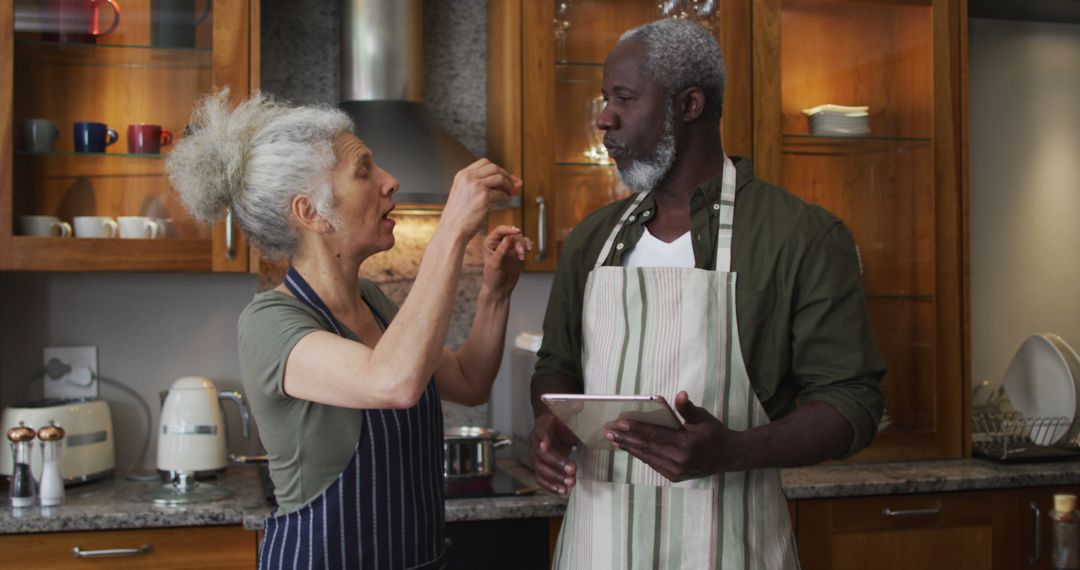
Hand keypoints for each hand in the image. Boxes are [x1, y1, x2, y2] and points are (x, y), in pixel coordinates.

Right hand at [439, 159, 520, 241]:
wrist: (452, 229)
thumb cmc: (459, 215)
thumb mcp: (464, 194)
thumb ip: (479, 185)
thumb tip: (501, 179)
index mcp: (462, 175)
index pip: (484, 163)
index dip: (497, 169)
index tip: (503, 176)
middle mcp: (468, 177)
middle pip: (494, 168)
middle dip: (506, 175)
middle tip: (512, 184)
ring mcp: (476, 186)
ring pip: (500, 178)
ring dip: (508, 185)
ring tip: (509, 193)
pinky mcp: (484, 197)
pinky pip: (501, 192)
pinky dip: (506, 195)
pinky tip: (506, 199)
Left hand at [482, 225, 531, 296]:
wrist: (500, 288)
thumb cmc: (492, 277)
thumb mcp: (495, 263)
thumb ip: (501, 250)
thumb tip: (508, 238)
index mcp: (489, 242)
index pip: (500, 230)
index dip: (509, 230)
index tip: (518, 232)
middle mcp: (498, 242)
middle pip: (512, 234)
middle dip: (518, 242)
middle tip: (521, 252)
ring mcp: (508, 247)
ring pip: (519, 238)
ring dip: (523, 245)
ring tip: (522, 256)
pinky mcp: (516, 251)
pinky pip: (524, 243)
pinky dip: (527, 246)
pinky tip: (528, 251)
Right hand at [529, 412, 579, 495]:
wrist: (555, 426)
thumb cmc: (564, 421)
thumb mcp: (571, 418)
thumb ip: (580, 424)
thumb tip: (600, 430)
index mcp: (543, 425)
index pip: (540, 433)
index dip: (542, 440)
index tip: (544, 447)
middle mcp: (535, 441)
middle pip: (541, 456)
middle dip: (557, 465)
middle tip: (572, 471)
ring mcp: (535, 455)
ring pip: (540, 469)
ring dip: (554, 479)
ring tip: (570, 484)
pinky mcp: (540, 466)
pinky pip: (541, 478)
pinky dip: (551, 486)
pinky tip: (562, 491)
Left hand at [605, 391, 743, 481]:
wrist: (728, 456)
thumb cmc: (714, 433)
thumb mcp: (704, 417)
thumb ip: (688, 408)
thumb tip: (680, 395)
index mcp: (687, 444)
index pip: (656, 435)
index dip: (637, 428)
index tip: (620, 422)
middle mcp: (680, 460)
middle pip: (647, 448)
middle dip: (626, 439)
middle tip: (609, 432)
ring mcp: (676, 471)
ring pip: (647, 457)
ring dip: (629, 448)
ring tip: (613, 440)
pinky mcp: (674, 476)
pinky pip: (653, 464)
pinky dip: (640, 455)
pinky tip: (629, 447)